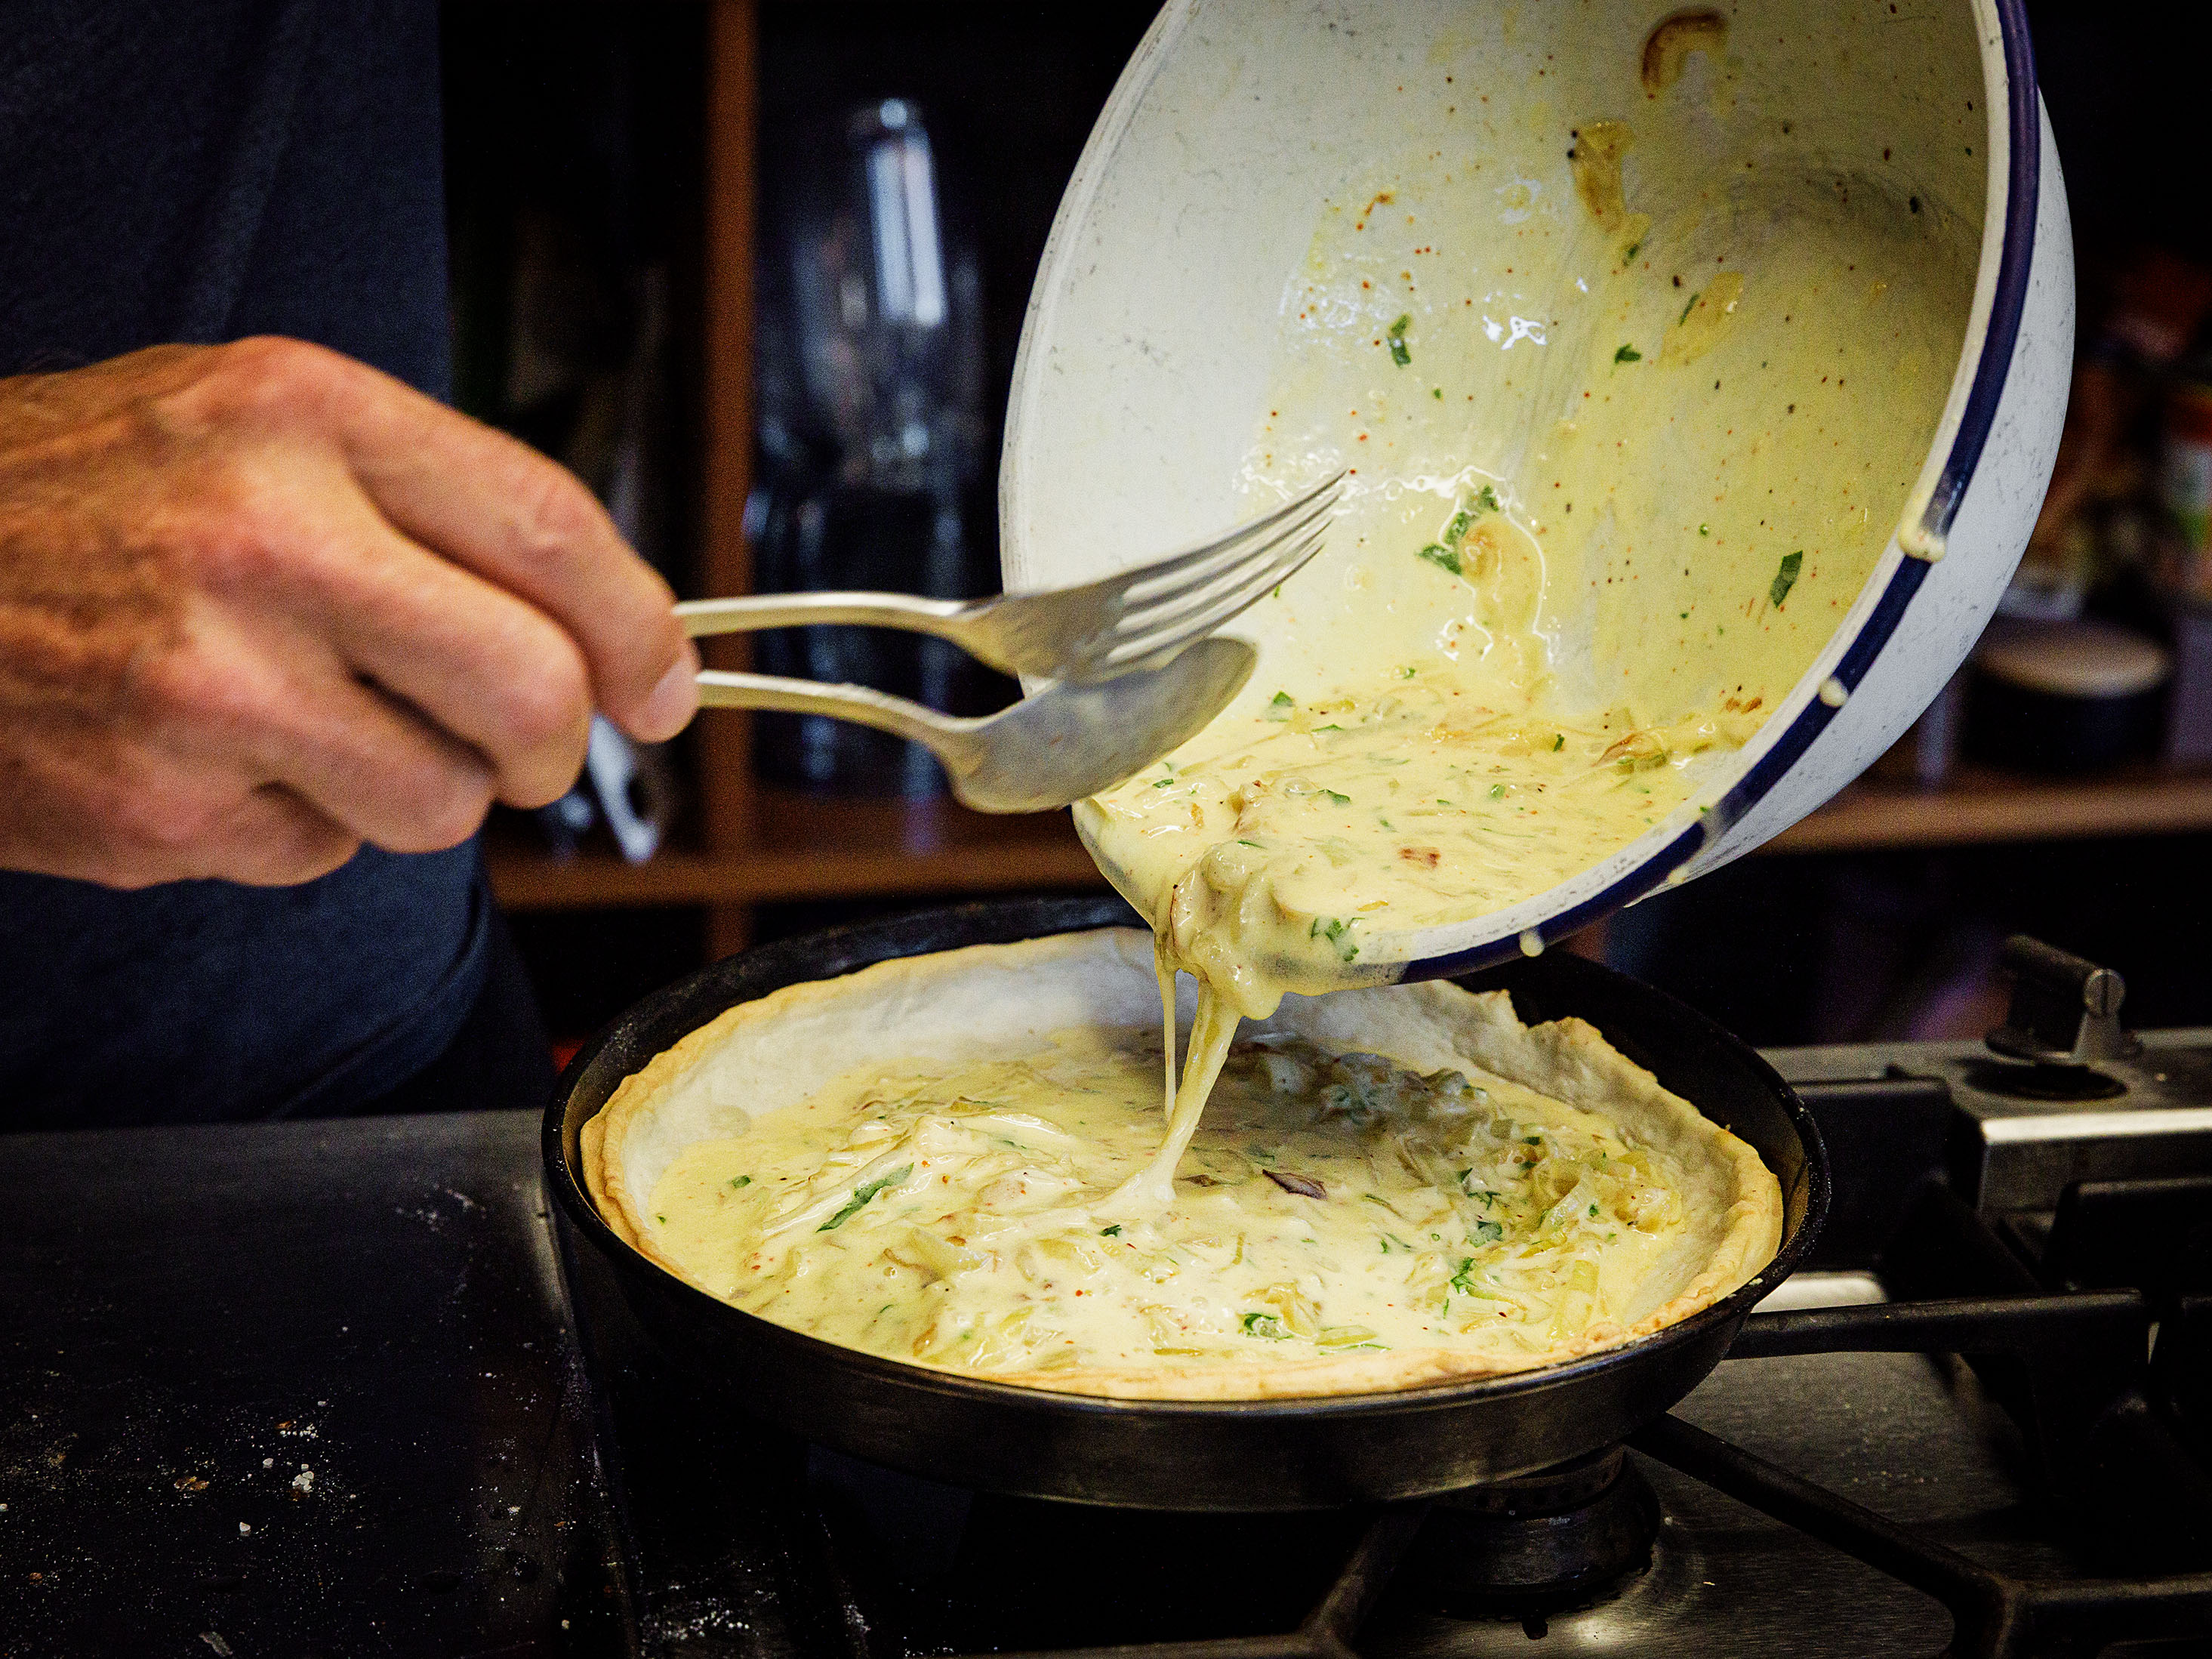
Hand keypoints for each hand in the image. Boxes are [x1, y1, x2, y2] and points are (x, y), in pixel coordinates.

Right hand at [0, 337, 698, 886]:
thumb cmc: (79, 494)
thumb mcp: (253, 422)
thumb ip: (426, 501)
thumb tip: (602, 625)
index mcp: (302, 417)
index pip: (553, 532)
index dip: (644, 628)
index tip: (666, 685)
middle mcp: (262, 543)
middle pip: (533, 690)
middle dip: (559, 743)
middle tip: (530, 745)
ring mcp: (207, 686)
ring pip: (444, 804)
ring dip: (417, 787)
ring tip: (315, 723)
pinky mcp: (159, 806)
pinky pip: (325, 856)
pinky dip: (301, 825)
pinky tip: (218, 756)